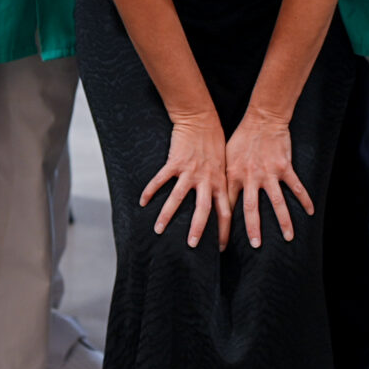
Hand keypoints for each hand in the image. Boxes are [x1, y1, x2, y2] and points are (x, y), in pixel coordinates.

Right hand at [143, 110, 229, 247]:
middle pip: (203, 209)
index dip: (225, 231)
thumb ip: (222, 186)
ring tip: (158, 230)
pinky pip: (160, 180)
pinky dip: (150, 191)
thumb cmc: (214, 144)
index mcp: (220, 182)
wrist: (201, 120)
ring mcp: (189, 171)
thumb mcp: (225, 166)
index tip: (222, 248)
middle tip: (191, 245)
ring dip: (167, 215)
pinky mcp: (174, 162)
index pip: (226, 212)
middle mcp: (206, 179)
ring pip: (177, 198)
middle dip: (197, 229)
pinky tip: (142, 202)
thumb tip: (223, 207)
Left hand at [225, 108, 312, 246]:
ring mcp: (269, 173)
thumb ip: (224, 178)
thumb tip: (216, 197)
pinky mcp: (285, 167)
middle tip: (256, 246)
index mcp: (233, 176)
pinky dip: (304, 200)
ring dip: (283, 221)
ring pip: (277, 202)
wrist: (262, 119)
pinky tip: (311, 212)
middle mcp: (251, 177)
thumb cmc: (241, 138)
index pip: (227, 206)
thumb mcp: (226, 157)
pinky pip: (296, 187)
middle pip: (251, 208)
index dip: (223, 226)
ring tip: (288, 237)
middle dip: (253, 229)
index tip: (222, 244)